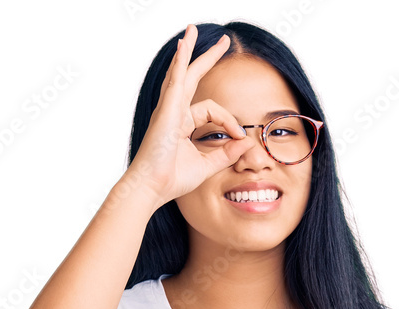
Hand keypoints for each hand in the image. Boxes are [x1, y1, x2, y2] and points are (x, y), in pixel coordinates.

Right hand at [129, 23, 255, 205]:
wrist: (152, 187)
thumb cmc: (172, 180)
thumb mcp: (206, 166)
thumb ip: (225, 154)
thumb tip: (246, 143)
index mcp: (182, 124)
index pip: (213, 111)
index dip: (230, 121)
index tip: (241, 137)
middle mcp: (174, 112)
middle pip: (193, 78)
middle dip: (208, 58)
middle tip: (223, 41)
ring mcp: (168, 109)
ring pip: (180, 73)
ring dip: (188, 51)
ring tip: (192, 30)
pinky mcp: (166, 111)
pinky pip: (175, 81)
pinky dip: (179, 62)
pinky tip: (183, 46)